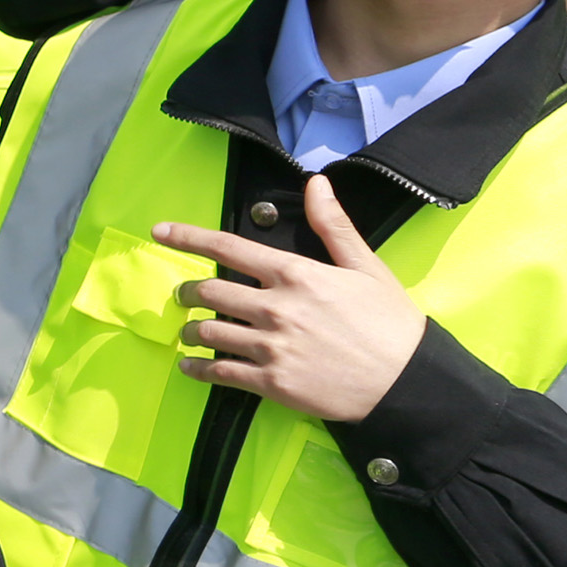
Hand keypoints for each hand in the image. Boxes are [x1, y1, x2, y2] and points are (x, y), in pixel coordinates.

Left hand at [156, 176, 426, 424]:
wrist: (406, 381)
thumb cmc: (389, 322)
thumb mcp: (366, 266)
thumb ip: (333, 225)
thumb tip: (317, 183)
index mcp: (295, 274)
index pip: (228, 247)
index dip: (188, 237)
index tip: (160, 232)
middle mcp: (275, 307)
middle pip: (208, 293)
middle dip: (188, 293)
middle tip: (184, 296)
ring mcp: (271, 347)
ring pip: (208, 333)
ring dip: (191, 331)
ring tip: (190, 332)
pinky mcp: (272, 383)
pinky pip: (219, 373)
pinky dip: (198, 369)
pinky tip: (191, 367)